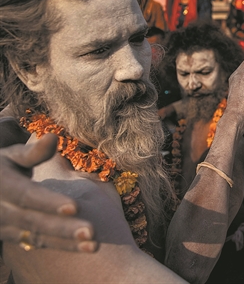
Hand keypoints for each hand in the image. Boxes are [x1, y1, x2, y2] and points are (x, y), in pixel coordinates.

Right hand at [0, 133, 96, 251]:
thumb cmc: (3, 165)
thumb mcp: (11, 155)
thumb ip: (33, 152)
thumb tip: (53, 137)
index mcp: (2, 185)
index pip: (26, 195)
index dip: (49, 202)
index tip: (75, 206)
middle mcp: (1, 210)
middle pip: (34, 221)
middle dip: (63, 228)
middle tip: (91, 232)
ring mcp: (5, 227)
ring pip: (38, 236)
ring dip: (66, 243)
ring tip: (94, 245)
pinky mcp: (14, 237)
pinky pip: (40, 243)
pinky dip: (64, 247)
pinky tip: (87, 247)